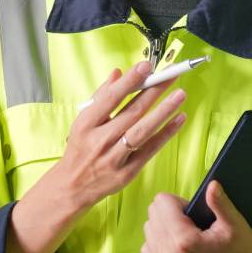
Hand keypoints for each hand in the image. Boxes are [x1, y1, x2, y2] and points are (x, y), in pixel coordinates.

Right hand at [36, 61, 188, 212]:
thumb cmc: (79, 149)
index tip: (147, 66)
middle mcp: (100, 140)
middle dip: (153, 91)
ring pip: (143, 131)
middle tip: (171, 76)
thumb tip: (118, 73)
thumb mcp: (82, 121)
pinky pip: (150, 149)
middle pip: (132, 112)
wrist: (72, 186)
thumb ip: (100, 96)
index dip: (131, 81)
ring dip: (163, 111)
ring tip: (179, 95)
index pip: (111, 98)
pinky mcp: (127, 172)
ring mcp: (115, 157)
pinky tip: (179, 119)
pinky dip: (166, 134)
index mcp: (86, 124)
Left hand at [141, 182, 251, 252]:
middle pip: (153, 216)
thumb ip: (220, 202)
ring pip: (148, 232)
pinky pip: (147, 251)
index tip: (192, 209)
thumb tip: (212, 185)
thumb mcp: (235, 223)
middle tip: (191, 222)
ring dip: (163, 227)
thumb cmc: (241, 250)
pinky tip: (176, 245)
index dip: (178, 201)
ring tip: (185, 233)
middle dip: (170, 212)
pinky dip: (159, 243)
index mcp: (185, 241)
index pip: (161, 203)